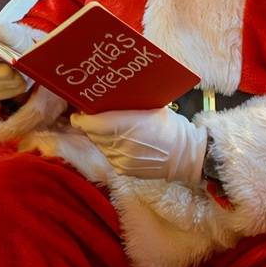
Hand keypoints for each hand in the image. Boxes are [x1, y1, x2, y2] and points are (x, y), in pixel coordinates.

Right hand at [0, 30, 29, 101]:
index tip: (11, 57)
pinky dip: (10, 90)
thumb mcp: (15, 34)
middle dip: (5, 73)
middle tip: (20, 68)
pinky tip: (18, 81)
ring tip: (22, 74)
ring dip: (10, 82)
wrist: (19, 54)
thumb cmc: (16, 42)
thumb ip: (7, 31)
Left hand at [71, 107, 206, 185]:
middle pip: (92, 134)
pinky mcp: (123, 170)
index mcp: (127, 126)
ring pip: (99, 145)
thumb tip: (111, 96)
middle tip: (92, 114)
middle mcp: (120, 145)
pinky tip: (117, 141)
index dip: (82, 117)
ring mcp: (121, 160)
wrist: (185, 156)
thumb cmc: (171, 127)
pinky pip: (108, 155)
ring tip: (105, 127)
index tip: (80, 110)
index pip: (91, 123)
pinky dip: (108, 148)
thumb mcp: (153, 108)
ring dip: (99, 136)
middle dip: (90, 125)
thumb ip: (130, 104)